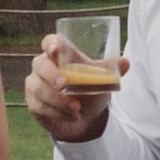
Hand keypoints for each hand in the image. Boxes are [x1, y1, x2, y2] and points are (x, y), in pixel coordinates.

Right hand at [24, 27, 113, 145]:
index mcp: (59, 54)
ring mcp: (35, 84)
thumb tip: (125, 62)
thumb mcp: (102, 80)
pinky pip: (39, 106)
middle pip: (40, 64)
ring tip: (77, 109)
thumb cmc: (89, 90)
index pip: (49, 42)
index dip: (50, 44)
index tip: (56, 49)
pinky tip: (72, 116)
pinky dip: (57, 113)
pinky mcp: (33, 103)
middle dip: (51, 75)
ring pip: (38, 88)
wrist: (82, 116)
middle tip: (65, 85)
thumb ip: (112, 70)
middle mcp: (43, 66)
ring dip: (57, 100)